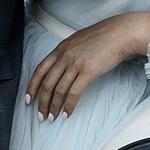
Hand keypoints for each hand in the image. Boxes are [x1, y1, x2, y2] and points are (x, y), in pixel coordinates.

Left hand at [25, 12, 149, 120]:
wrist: (120, 32)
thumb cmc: (103, 36)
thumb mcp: (78, 40)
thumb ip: (67, 52)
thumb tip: (61, 66)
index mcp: (61, 48)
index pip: (39, 70)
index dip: (32, 86)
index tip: (28, 99)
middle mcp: (65, 56)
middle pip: (47, 83)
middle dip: (41, 102)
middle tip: (40, 115)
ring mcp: (76, 64)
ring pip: (58, 90)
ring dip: (53, 107)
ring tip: (52, 117)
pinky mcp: (88, 71)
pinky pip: (74, 93)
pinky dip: (69, 106)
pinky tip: (67, 113)